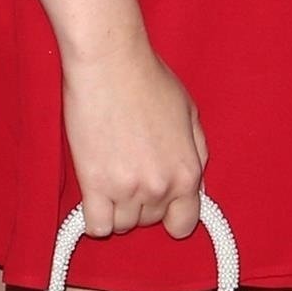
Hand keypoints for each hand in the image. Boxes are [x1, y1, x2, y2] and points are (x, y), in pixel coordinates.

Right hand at [62, 38, 207, 242]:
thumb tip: (197, 187)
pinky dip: (95, 216)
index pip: (184, 223)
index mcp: (187, 172)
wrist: (110, 64)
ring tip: (111, 176)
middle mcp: (160, 186)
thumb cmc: (149, 80)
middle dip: (142, 203)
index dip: (172, 215)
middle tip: (130, 171)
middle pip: (150, 221)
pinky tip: (95, 195)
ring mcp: (127, 189)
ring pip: (123, 225)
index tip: (160, 203)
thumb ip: (196, 154)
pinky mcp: (94, 185)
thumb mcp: (190, 114)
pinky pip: (96, 226)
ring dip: (117, 207)